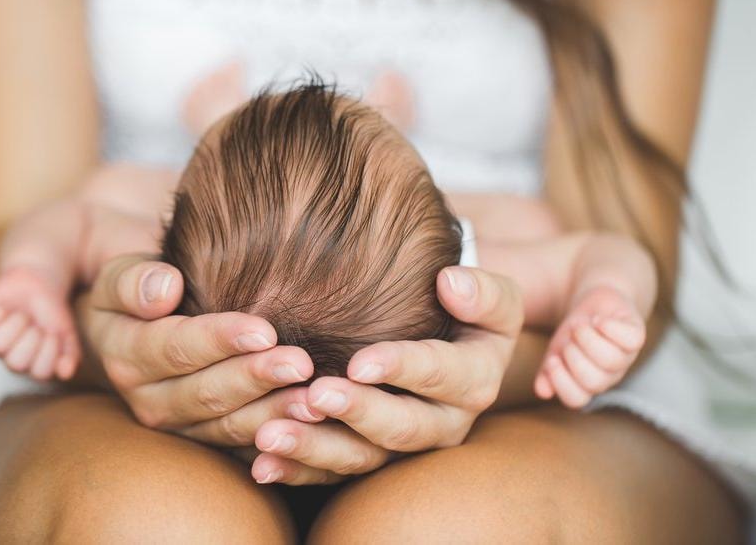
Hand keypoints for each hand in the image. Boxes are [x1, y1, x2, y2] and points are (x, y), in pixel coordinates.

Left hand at [0, 265, 79, 380]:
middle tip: (36, 325)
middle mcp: (10, 356)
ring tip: (22, 315)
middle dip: (31, 340)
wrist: (39, 282)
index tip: (54, 333)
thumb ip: (70, 353)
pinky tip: (3, 308)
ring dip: (14, 325)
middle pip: (16, 363)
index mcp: (33, 363)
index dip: (49, 352)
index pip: (40, 372)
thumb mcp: (67, 333)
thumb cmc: (52, 313)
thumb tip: (66, 373)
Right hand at [79, 254, 321, 441]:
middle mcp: (150, 400)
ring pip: (229, 426)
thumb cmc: (139, 289)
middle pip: (208, 394)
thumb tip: (164, 289)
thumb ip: (133, 281)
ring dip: (274, 415)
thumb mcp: (118, 276)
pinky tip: (311, 428)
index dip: (220, 340)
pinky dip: (279, 440)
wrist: (140, 322)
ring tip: (314, 401)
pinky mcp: (208, 439)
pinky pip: (245, 446)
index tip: (264, 331)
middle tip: (301, 365)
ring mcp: (180, 426)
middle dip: (256, 379)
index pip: (177, 348)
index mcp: (127, 356)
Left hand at [248, 266, 524, 484]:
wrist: (451, 340)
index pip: (441, 375)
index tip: (360, 362)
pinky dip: (297, 470)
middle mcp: (443, 423)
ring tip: (272, 435)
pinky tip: (263, 464)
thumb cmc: (465, 309)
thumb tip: (451, 282)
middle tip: (316, 394)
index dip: (402, 369)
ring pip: (363, 459)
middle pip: (402, 427)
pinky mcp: (370, 457)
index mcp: (474, 381)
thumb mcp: (492, 299)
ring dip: (316, 449)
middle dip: (357, 413)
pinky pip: (334, 473)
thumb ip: (483, 292)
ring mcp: (404, 447)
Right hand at [534, 285, 645, 408]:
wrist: (594, 305)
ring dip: (588, 338)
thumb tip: (542, 392)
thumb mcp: (556, 351)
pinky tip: (598, 320)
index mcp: (586, 383)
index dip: (562, 382)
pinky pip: (631, 339)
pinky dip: (610, 327)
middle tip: (569, 338)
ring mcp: (625, 357)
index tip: (552, 360)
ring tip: (579, 324)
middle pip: (594, 381)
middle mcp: (608, 375)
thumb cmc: (574, 333)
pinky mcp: (636, 336)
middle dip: (574, 357)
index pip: (576, 399)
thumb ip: (548, 372)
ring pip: (612, 360)